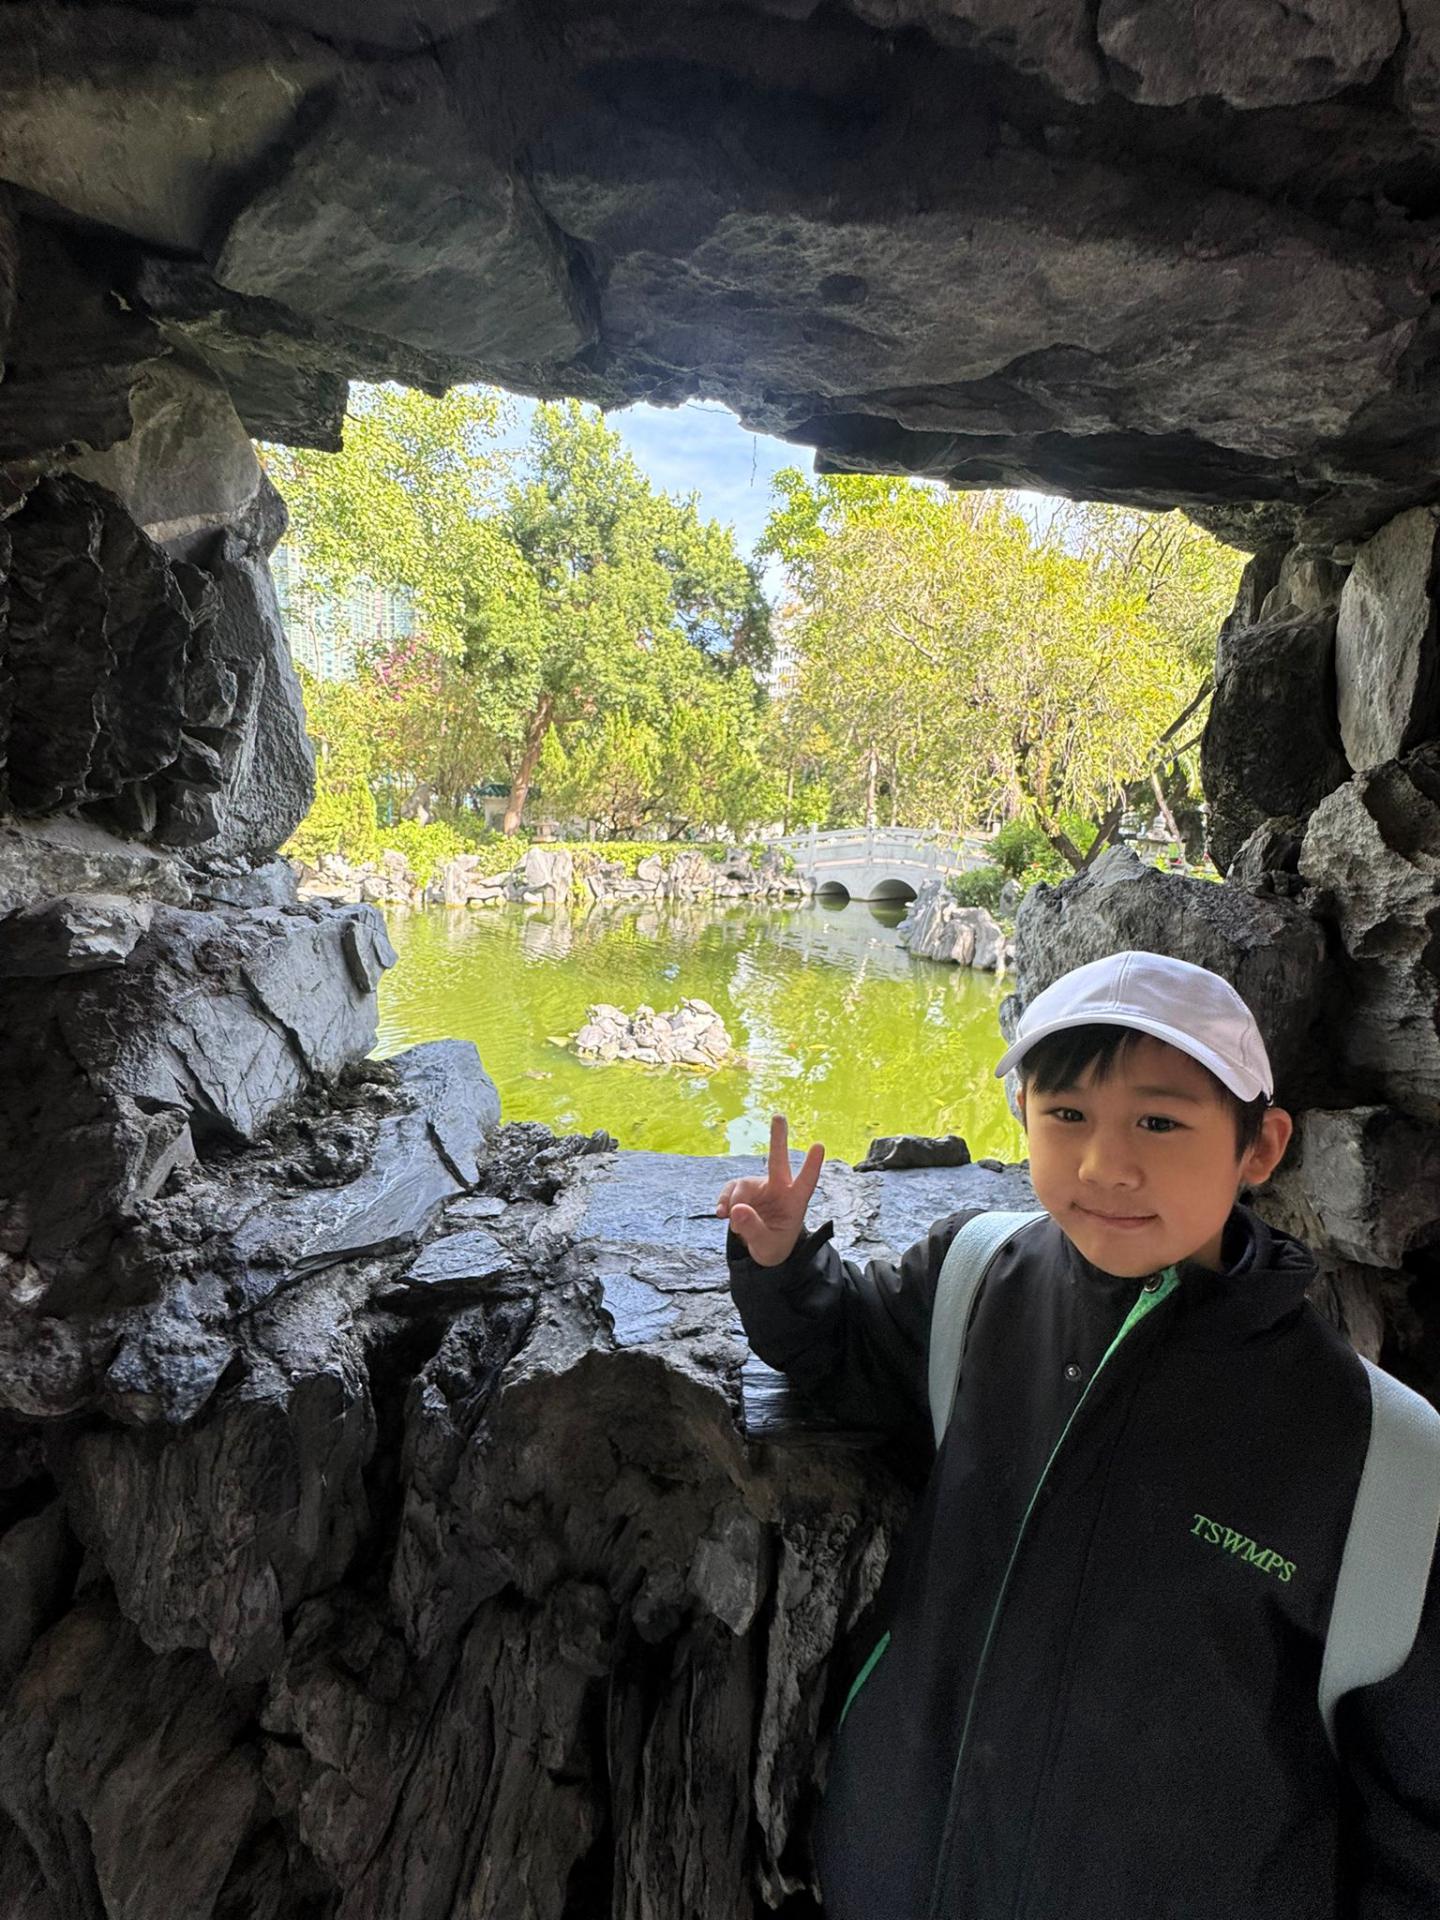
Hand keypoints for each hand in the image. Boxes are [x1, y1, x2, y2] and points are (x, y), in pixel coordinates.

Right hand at [716, 1114, 825, 1267]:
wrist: (761, 1247)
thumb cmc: (774, 1245)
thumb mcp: (766, 1245)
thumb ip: (753, 1229)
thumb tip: (735, 1209)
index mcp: (795, 1201)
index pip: (806, 1182)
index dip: (812, 1165)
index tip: (819, 1145)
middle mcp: (778, 1188)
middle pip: (778, 1160)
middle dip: (778, 1138)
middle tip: (779, 1116)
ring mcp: (759, 1187)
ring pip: (742, 1186)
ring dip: (734, 1203)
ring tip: (734, 1223)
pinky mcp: (742, 1190)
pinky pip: (729, 1191)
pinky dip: (723, 1202)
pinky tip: (721, 1214)